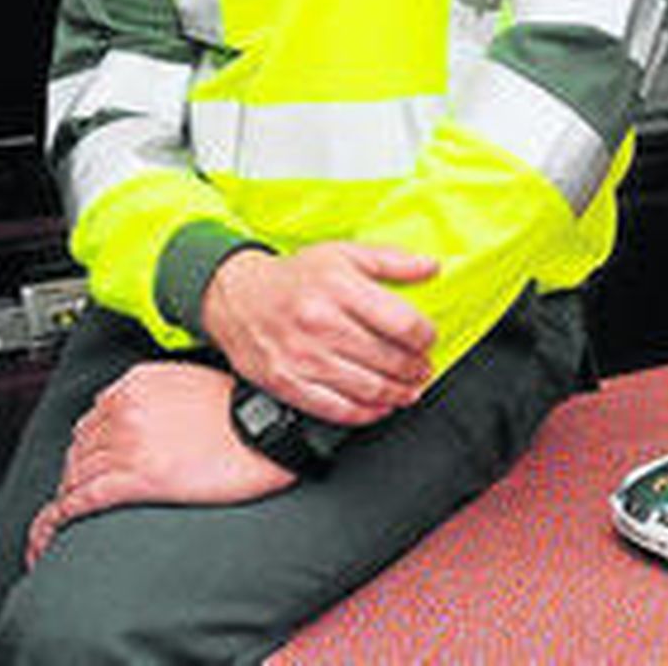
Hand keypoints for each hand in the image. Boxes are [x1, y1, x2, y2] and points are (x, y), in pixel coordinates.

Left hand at [26, 362, 290, 566]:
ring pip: (76, 473)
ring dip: (67, 494)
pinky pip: (83, 499)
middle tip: (78, 489)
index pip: (93, 415)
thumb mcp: (193, 382)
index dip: (87, 442)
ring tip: (63, 514)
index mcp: (137, 383)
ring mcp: (127, 444)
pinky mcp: (135, 479)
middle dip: (76, 469)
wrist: (265, 430)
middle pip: (80, 445)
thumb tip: (149, 412)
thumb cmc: (242, 410)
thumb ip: (160, 392)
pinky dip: (62, 515)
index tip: (89, 458)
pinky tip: (58, 526)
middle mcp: (125, 410)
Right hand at [201, 242, 438, 424]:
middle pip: (386, 358)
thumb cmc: (294, 277)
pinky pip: (336, 409)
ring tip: (410, 389)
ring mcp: (303, 358)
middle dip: (415, 368)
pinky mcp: (288, 384)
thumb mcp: (344, 254)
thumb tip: (431, 267)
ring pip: (366, 388)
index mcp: (339, 288)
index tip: (429, 339)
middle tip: (423, 368)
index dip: (424, 336)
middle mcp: (321, 324)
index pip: (400, 322)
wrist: (236, 298)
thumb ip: (392, 261)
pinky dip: (365, 413)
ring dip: (398, 394)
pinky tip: (380, 407)